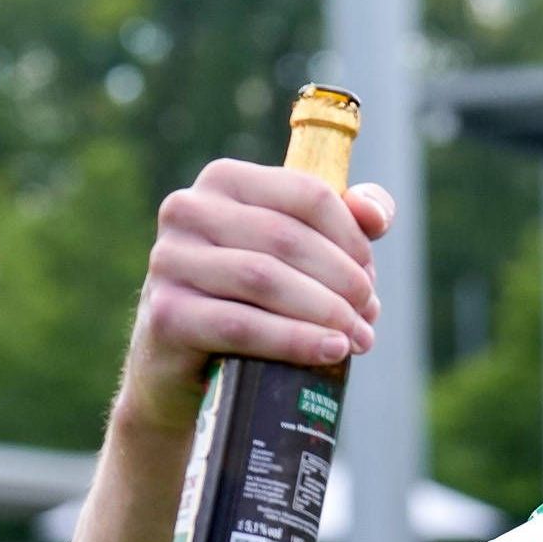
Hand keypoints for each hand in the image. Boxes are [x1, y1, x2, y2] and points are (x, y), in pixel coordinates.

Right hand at [120, 162, 393, 435]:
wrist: (186, 360)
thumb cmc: (253, 296)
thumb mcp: (298, 252)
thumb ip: (345, 221)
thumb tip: (376, 216)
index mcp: (225, 181)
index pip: (307, 194)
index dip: (351, 238)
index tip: (369, 275)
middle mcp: (188, 210)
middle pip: (287, 238)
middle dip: (342, 281)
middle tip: (369, 316)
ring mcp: (169, 260)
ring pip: (264, 279)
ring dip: (325, 311)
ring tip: (358, 338)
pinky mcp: (166, 313)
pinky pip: (242, 325)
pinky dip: (295, 340)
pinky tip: (330, 350)